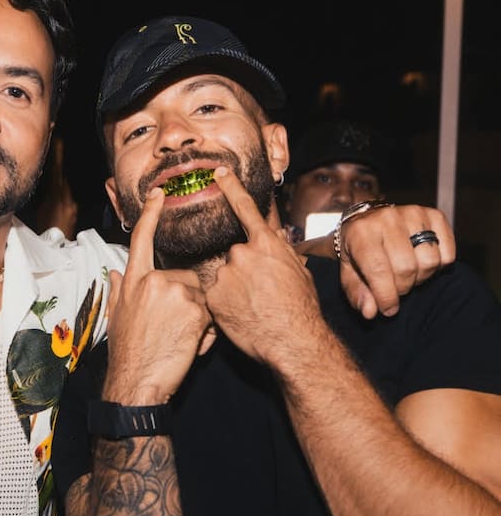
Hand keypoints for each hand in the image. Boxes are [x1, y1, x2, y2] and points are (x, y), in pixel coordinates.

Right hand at [104, 187, 211, 402]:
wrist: (136, 383)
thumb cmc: (128, 355)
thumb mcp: (117, 318)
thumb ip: (120, 291)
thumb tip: (115, 274)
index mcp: (134, 281)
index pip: (142, 239)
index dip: (152, 214)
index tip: (160, 194)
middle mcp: (153, 281)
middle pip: (187, 277)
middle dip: (190, 301)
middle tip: (175, 330)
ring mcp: (174, 292)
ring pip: (202, 297)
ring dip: (200, 318)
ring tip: (180, 341)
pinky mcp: (194, 309)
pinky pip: (212, 313)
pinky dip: (207, 332)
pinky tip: (190, 346)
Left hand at [203, 167, 323, 366]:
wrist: (292, 341)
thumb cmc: (301, 310)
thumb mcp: (299, 274)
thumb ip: (283, 253)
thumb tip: (277, 239)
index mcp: (266, 244)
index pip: (245, 208)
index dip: (231, 188)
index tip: (218, 174)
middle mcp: (242, 253)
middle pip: (235, 256)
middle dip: (244, 273)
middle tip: (260, 296)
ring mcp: (226, 274)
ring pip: (224, 278)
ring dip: (233, 291)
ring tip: (253, 310)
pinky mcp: (213, 296)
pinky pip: (214, 297)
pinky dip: (224, 306)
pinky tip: (240, 317)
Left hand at [337, 204, 454, 318]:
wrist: (368, 222)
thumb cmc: (358, 253)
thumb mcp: (349, 274)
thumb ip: (358, 295)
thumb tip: (371, 312)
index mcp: (361, 232)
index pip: (379, 270)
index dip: (386, 297)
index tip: (388, 310)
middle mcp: (388, 218)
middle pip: (407, 268)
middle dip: (402, 288)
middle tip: (395, 287)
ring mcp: (413, 213)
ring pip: (430, 262)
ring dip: (420, 278)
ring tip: (407, 274)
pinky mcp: (434, 215)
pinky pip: (448, 253)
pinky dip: (438, 266)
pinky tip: (420, 262)